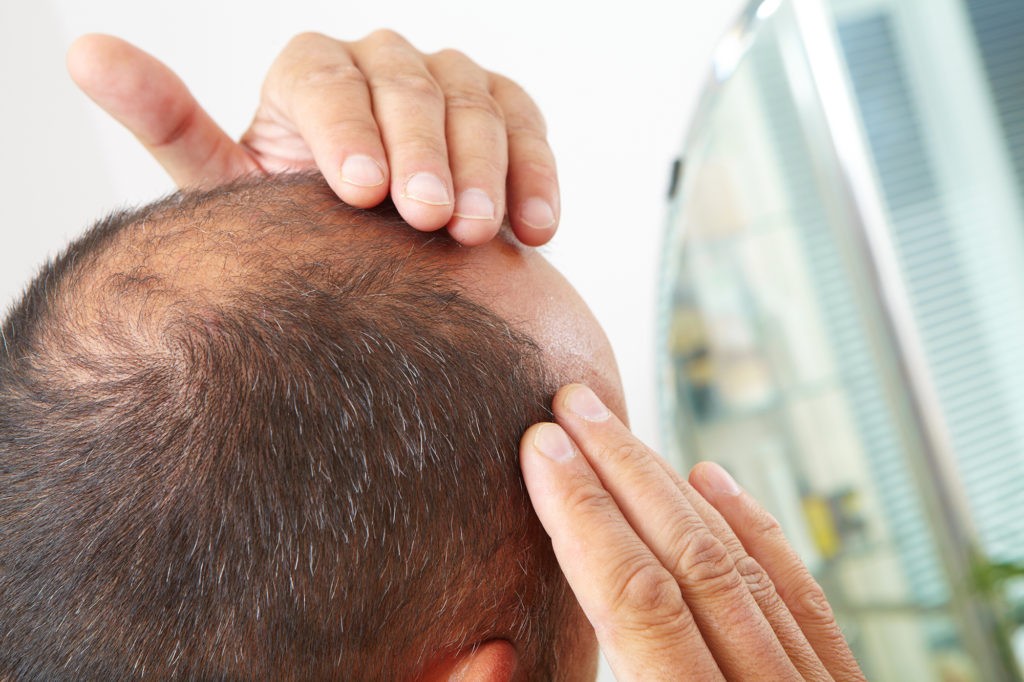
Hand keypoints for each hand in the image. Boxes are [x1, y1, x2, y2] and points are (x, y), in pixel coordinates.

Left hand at [66, 31, 558, 245]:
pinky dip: (536, 174)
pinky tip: (536, 228)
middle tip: (428, 220)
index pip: (323, 79)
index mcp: (309, 75)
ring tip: (476, 232)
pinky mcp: (507, 111)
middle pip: (406, 83)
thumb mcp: (230, 185)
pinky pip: (529, 127)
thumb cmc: (301, 227)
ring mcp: (449, 83)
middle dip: (423, 153)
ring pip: (475, 100)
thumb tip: (83, 49)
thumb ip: (170, 121)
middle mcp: (380, 65)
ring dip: (482, 167)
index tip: (361, 194)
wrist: (382, 262)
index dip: (345, 131)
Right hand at [520, 384, 865, 679]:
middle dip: (621, 472)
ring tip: (618, 432)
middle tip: (573, 407)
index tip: (542, 448)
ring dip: (672, 487)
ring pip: (741, 565)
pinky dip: (754, 529)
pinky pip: (801, 594)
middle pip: (690, 559)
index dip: (582, 515)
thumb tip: (492, 655)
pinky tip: (715, 480)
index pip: (636, 600)